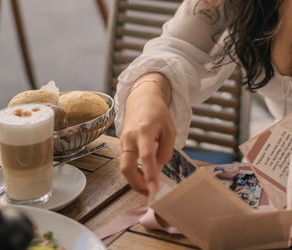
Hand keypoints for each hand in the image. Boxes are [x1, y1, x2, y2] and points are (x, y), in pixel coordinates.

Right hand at [119, 77, 175, 193]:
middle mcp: (130, 137)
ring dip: (135, 180)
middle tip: (149, 193)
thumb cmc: (158, 113)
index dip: (150, 174)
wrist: (141, 100)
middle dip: (136, 183)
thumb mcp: (170, 128)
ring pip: (124, 167)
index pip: (147, 156)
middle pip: (127, 166)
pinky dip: (134, 172)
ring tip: (149, 187)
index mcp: (144, 130)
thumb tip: (160, 167)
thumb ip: (167, 149)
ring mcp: (123, 141)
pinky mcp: (122, 145)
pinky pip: (126, 162)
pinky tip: (144, 177)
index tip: (154, 189)